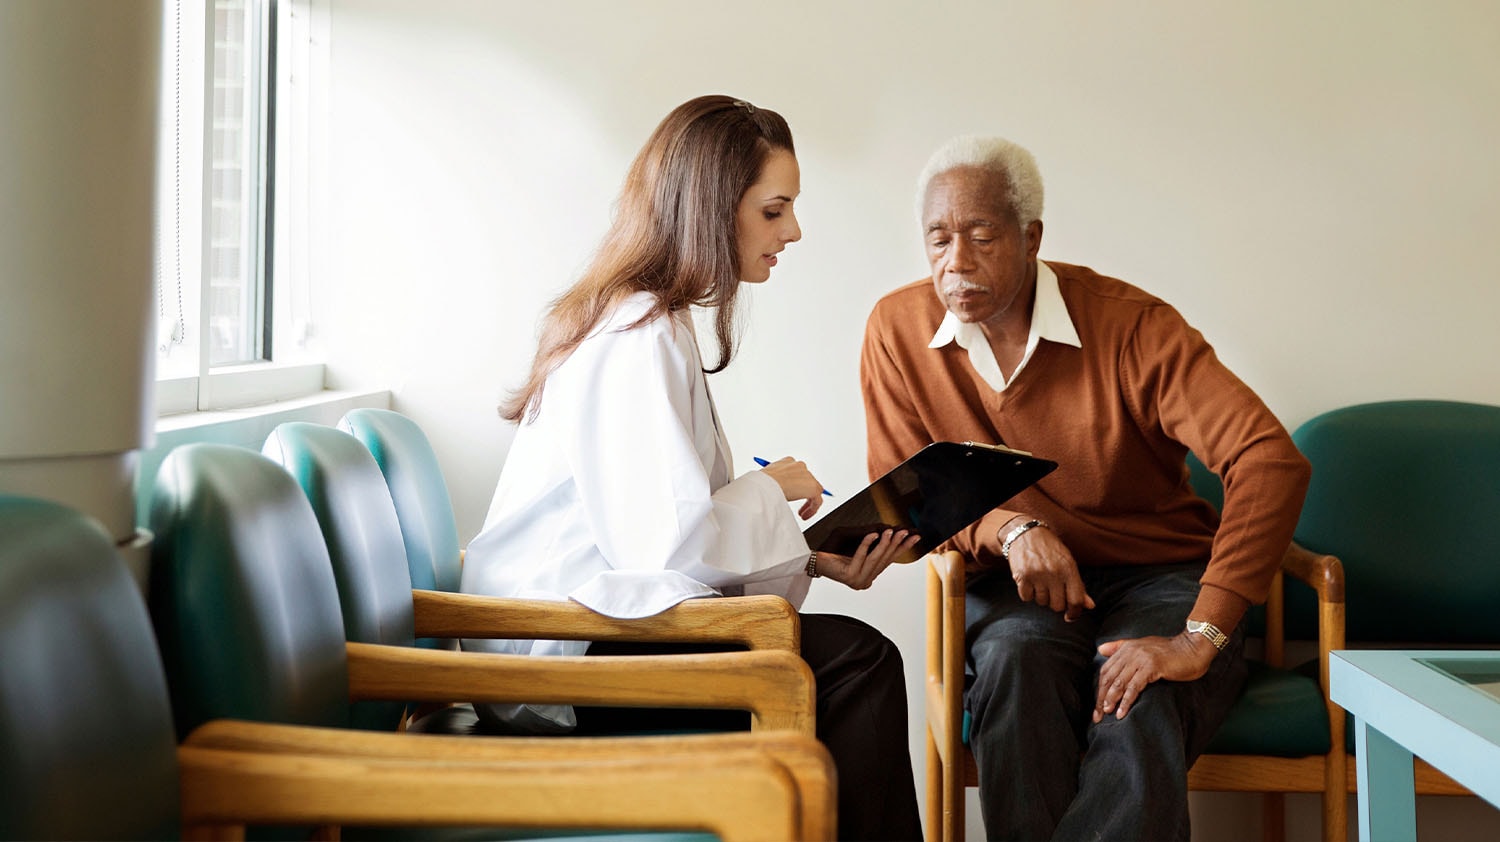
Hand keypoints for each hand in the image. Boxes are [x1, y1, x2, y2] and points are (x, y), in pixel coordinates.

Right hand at [758, 457, 825, 518]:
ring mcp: (807, 475)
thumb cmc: (759, 484)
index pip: (797, 473)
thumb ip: (774, 483)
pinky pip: (817, 500)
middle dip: (803, 494)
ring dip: (808, 503)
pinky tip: (804, 516)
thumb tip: (774, 492)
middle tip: (798, 506)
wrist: (762, 485)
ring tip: (801, 514)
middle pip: (808, 481)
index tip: (792, 495)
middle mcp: (799, 466)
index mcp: (788, 462)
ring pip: (814, 491)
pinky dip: (812, 509)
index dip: (796, 486)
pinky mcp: (812, 487)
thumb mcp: (766, 480)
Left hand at [813, 529, 920, 589]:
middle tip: (906, 531)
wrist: (810, 558)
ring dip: (884, 544)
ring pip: (875, 559)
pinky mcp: (849, 577)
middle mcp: (865, 581)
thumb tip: (889, 530)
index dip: (903, 547)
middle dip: (896, 544)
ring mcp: (858, 581)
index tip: (915, 536)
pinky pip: (861, 557)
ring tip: (891, 531)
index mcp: (869, 575)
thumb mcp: (856, 541)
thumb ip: (871, 538)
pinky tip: (872, 533)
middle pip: (884, 559)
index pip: (889, 560)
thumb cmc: (831, 549)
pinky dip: (867, 544)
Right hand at [1003, 519, 1094, 620]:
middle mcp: (1054, 573)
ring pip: (1042, 602)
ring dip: (1041, 596)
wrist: (1026, 534)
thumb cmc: (1051, 551)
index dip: (1074, 612)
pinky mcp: (1022, 577)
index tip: (1070, 616)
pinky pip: (1026, 598)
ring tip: (1040, 582)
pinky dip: (1027, 593)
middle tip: (1052, 591)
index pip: (1076, 600)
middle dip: (1055, 602)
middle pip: (1058, 606)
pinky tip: (1029, 581)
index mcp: (1069, 569)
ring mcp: (1037, 575)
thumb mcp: (1068, 564)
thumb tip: (1090, 606)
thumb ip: (1079, 586)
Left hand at [1092, 632, 1217, 720]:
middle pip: (1109, 677)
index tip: (1096, 706)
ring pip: (1119, 682)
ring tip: (1107, 714)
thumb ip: (1120, 647)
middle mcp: (1130, 652)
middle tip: (1097, 715)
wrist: (1192, 648)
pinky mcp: (1151, 667)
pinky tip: (1122, 712)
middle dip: (1101, 697)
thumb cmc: (1169, 651)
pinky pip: (1134, 686)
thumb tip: (1100, 649)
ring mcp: (1141, 659)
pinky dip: (1126, 701)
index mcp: (1126, 648)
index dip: (1099, 689)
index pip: (1106, 670)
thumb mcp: (1142, 646)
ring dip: (1111, 700)